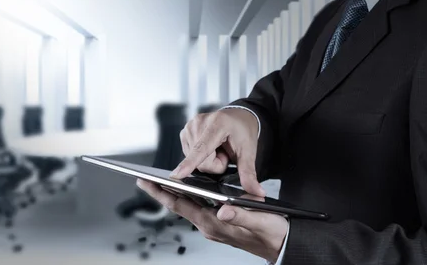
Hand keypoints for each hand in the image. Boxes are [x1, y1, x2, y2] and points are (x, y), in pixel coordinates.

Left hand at [137, 179, 287, 261]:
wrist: (283, 246)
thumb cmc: (273, 234)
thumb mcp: (260, 221)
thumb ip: (241, 216)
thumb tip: (222, 211)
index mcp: (215, 225)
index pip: (181, 206)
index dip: (162, 193)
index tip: (146, 183)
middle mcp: (210, 226)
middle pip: (179, 206)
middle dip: (161, 192)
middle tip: (143, 179)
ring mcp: (214, 226)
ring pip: (187, 207)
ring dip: (173, 194)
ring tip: (160, 182)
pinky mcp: (220, 224)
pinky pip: (197, 209)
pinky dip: (188, 197)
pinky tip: (187, 189)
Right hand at [172, 108, 264, 195]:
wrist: (238, 118)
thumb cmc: (243, 132)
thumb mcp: (249, 153)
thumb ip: (249, 173)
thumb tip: (258, 193)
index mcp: (217, 124)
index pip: (201, 149)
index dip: (189, 163)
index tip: (176, 175)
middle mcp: (199, 122)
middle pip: (200, 161)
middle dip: (214, 164)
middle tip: (224, 153)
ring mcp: (190, 126)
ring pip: (193, 160)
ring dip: (207, 160)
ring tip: (217, 148)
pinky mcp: (184, 131)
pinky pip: (189, 156)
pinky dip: (200, 156)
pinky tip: (209, 147)